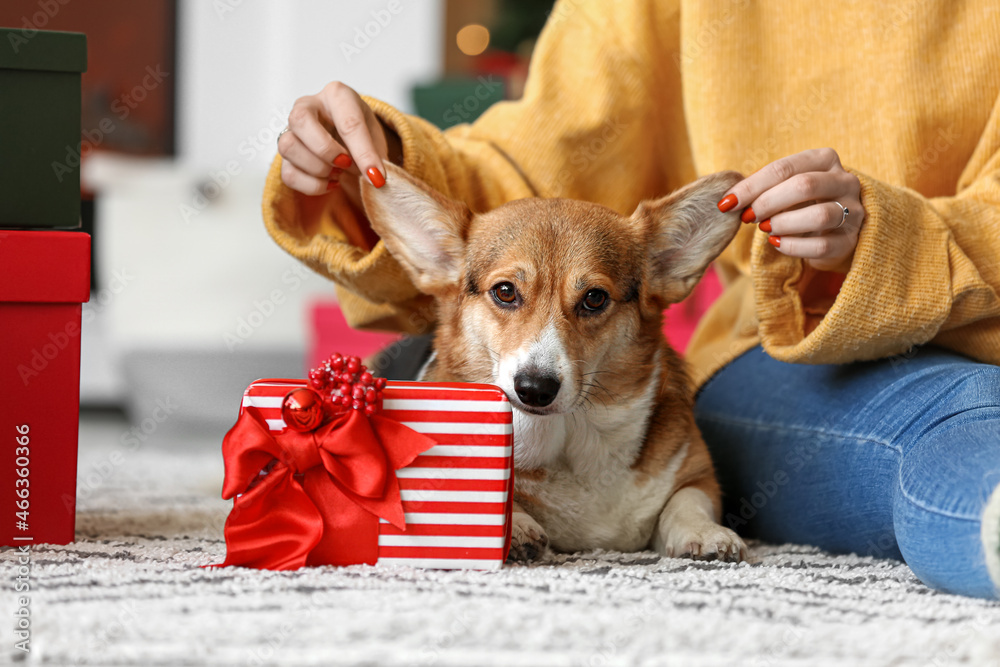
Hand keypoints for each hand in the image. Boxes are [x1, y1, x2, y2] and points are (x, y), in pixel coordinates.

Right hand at [278, 81, 395, 196]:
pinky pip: (288, 173)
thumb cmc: (362, 136)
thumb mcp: (376, 141)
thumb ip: (375, 157)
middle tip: (346, 164)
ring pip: (288, 146)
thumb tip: (375, 177)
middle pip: (300, 120)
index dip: (363, 153)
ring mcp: (291, 129)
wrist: (350, 144)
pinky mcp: (285, 155)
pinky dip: (313, 185)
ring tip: (339, 173)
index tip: (377, 176)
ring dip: (318, 169)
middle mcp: (308, 106)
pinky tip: (330, 181)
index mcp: (337, 95)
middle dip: (325, 150)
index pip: (348, 122)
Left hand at [717, 148, 865, 272]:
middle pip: (804, 185)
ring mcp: (853, 211)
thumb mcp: (783, 188)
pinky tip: (776, 243)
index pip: (785, 168)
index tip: (727, 203)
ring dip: (783, 223)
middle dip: (768, 202)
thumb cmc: (800, 203)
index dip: (752, 186)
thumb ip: (761, 189)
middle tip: (748, 217)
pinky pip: (821, 245)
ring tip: (766, 229)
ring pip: (819, 215)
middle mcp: (845, 181)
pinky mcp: (849, 240)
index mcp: (825, 159)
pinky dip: (793, 246)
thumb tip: (729, 200)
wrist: (830, 229)